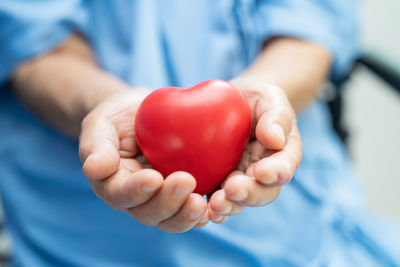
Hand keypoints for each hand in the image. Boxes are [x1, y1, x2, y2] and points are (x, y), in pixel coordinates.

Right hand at [79, 89, 208, 232]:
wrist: (142, 114)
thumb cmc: (119, 116)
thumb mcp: (102, 122)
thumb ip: (96, 144)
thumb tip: (92, 168)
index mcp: (113, 183)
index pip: (120, 194)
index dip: (135, 191)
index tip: (153, 178)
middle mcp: (136, 198)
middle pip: (148, 212)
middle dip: (167, 202)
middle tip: (186, 182)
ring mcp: (160, 199)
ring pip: (171, 218)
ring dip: (185, 214)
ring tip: (202, 202)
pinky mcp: (181, 194)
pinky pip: (190, 209)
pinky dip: (202, 212)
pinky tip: (215, 206)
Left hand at [207, 77, 301, 222]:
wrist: (234, 103)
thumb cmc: (256, 99)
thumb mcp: (270, 97)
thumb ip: (277, 116)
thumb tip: (275, 139)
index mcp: (282, 154)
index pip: (284, 166)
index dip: (275, 172)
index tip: (262, 172)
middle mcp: (262, 173)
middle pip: (262, 192)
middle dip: (249, 194)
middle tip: (233, 190)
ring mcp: (240, 180)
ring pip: (239, 201)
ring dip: (228, 205)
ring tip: (215, 204)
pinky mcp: (218, 182)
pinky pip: (215, 198)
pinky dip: (208, 207)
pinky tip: (199, 208)